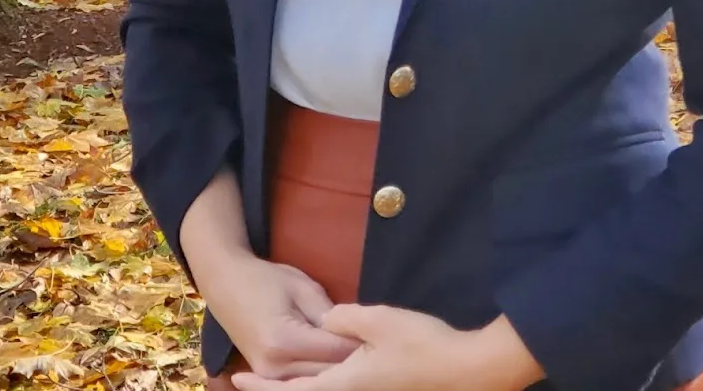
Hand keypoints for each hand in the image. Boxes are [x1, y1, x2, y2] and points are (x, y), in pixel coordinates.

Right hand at [205, 253, 360, 378]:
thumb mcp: (302, 287)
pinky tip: (332, 357)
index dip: (358, 342)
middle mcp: (275, 366)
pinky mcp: (267, 375)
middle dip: (350, 357)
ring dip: (336, 366)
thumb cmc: (265, 279)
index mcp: (285, 341)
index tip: (377, 333)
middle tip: (372, 342)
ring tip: (355, 348)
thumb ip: (330, 313)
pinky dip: (318, 370)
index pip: (334, 351)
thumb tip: (356, 332)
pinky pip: (300, 379)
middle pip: (327, 372)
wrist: (226, 283)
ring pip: (316, 379)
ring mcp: (269, 375)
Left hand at [230, 305, 542, 390]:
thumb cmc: (422, 345)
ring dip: (299, 386)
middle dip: (276, 388)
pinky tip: (323, 374)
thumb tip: (324, 321)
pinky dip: (321, 384)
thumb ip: (344, 319)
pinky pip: (341, 390)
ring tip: (280, 375)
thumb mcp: (379, 320)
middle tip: (248, 379)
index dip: (262, 388)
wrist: (467, 371)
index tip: (235, 381)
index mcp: (343, 385)